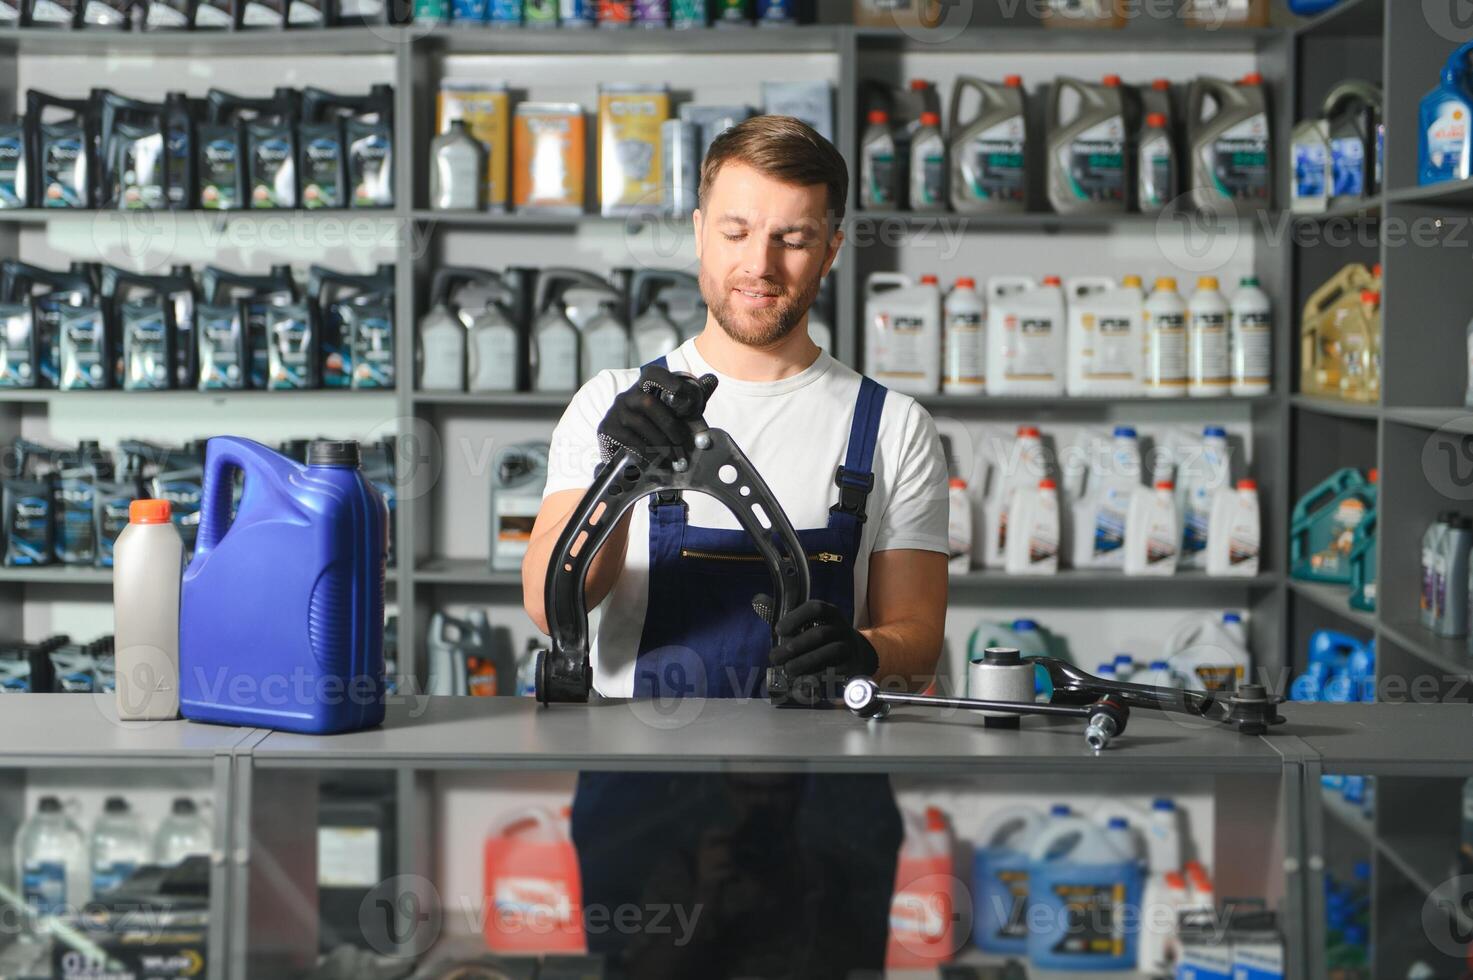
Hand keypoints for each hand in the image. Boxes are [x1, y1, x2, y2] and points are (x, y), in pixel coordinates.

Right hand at [596, 365, 715, 467]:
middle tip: (681, 442)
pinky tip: (654, 461)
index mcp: (645, 388)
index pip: (652, 375)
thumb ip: (693, 399)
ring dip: (660, 443)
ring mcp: (615, 413)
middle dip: (668, 424)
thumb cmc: (657, 431)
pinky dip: (645, 453)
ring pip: (639, 424)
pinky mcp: (606, 430)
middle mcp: (627, 396)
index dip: (666, 381)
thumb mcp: (676, 415)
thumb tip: (711, 379)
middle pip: (647, 403)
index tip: (682, 392)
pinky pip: (627, 440)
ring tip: (672, 458)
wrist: (627, 455)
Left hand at [768, 599, 878, 680]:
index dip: (796, 617)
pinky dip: (819, 676)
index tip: (778, 630)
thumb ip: (784, 614)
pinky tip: (803, 681)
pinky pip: (837, 670)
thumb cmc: (821, 637)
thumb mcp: (808, 623)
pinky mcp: (852, 665)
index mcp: (829, 612)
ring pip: (830, 651)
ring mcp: (849, 646)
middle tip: (774, 658)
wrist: (853, 654)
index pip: (816, 608)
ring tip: (787, 670)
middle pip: (820, 634)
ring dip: (806, 662)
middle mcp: (841, 627)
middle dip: (794, 646)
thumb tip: (757, 600)